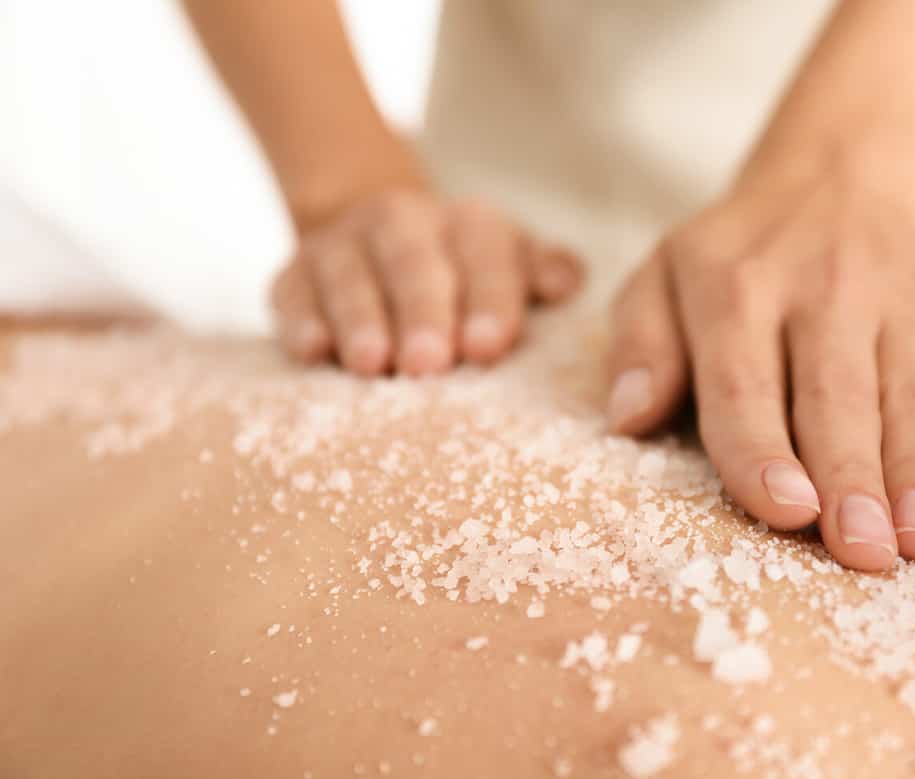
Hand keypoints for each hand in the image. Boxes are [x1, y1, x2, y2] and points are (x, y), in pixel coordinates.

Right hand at [271, 190, 583, 375]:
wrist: (379, 240)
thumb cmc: (466, 273)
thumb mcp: (510, 263)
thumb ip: (542, 272)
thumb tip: (565, 284)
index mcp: (471, 225)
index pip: (486, 257)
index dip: (489, 300)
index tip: (488, 347)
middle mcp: (405, 223)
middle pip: (413, 262)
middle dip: (422, 312)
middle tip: (429, 362)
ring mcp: (345, 245)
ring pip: (351, 276)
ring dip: (360, 319)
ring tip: (372, 365)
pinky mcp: (295, 274)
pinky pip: (293, 293)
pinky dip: (301, 320)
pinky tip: (311, 352)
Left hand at [607, 175, 914, 570]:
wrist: (837, 181)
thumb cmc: (734, 259)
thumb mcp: (661, 279)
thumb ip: (641, 347)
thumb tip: (627, 418)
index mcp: (734, 289)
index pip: (745, 382)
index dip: (763, 451)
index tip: (786, 512)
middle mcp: (823, 290)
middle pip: (837, 397)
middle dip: (852, 479)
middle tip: (863, 554)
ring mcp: (898, 303)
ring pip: (911, 399)